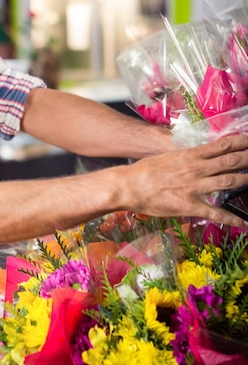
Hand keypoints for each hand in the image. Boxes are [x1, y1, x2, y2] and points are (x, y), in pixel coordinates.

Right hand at [115, 133, 247, 226]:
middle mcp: (196, 169)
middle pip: (231, 161)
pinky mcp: (190, 206)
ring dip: (245, 180)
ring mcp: (194, 187)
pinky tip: (243, 222)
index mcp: (190, 155)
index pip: (222, 145)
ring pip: (228, 182)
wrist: (129, 186)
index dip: (241, 142)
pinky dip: (231, 218)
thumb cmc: (145, 170)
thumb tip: (198, 154)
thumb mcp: (168, 156)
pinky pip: (216, 213)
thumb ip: (186, 156)